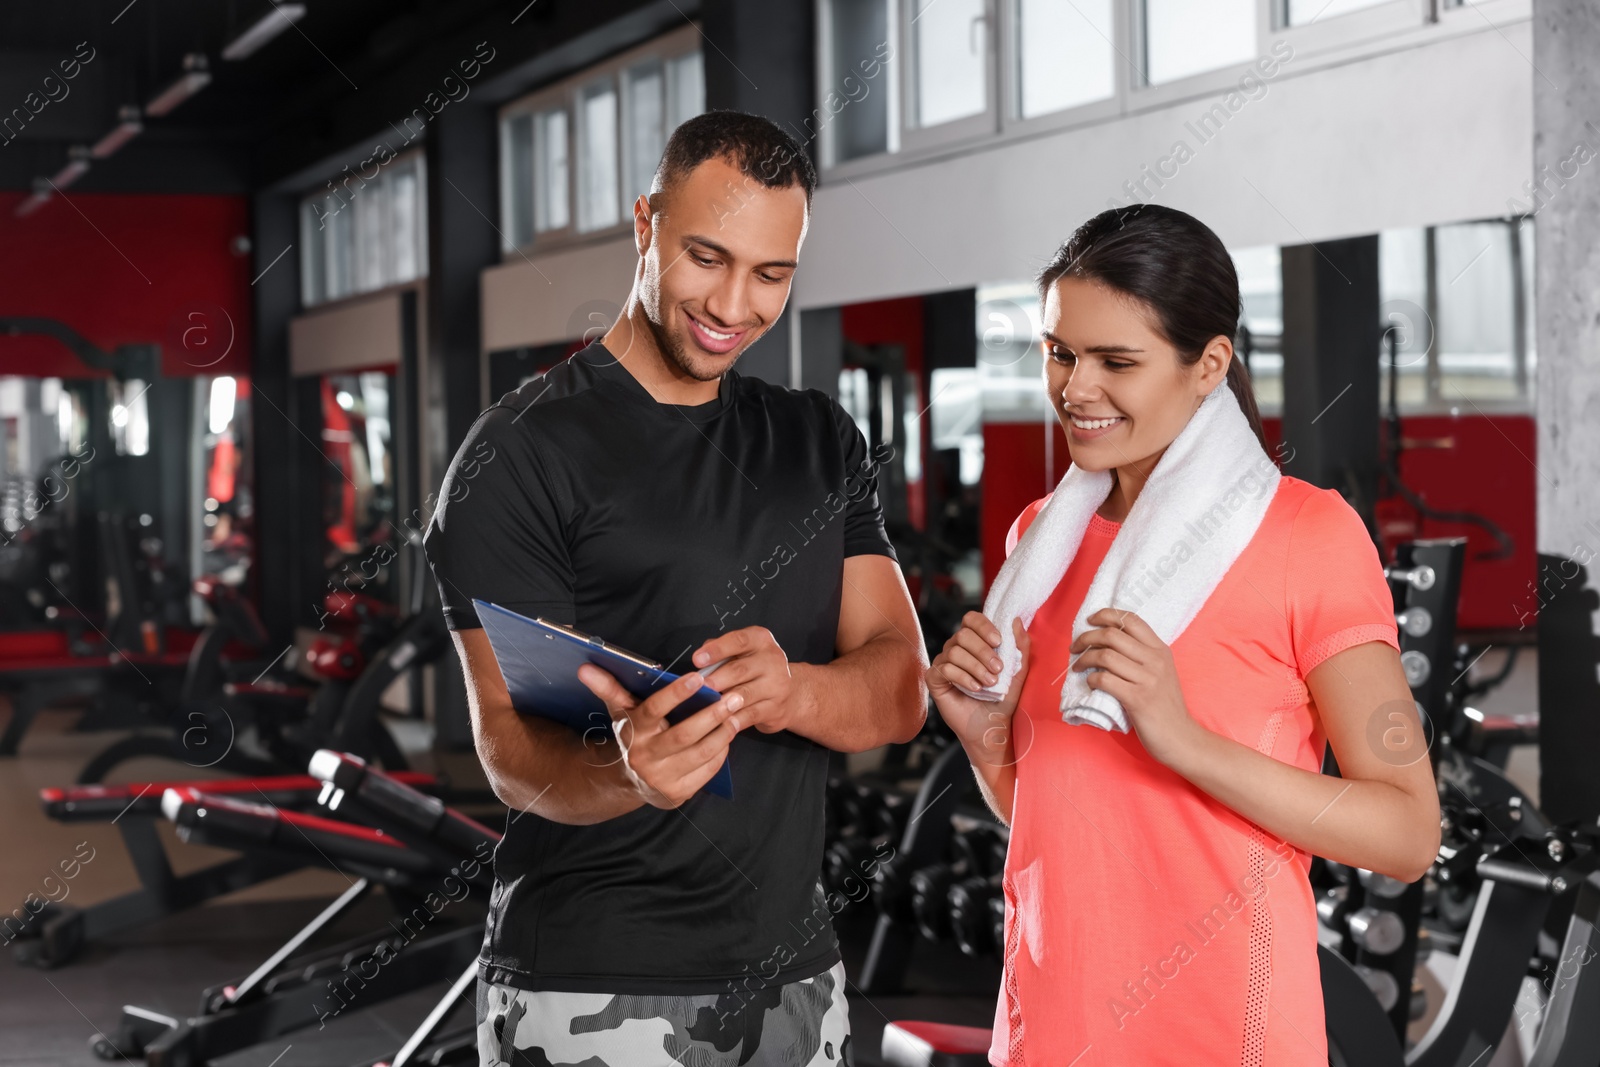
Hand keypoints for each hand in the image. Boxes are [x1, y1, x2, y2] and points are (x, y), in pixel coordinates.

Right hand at [577, 664, 741, 808]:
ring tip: (737, 713)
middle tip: (733, 696)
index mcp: (634, 731)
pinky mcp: (679, 793)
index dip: (676, 693)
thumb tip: (585, 667)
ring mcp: (663, 778)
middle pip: (685, 734)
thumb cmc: (632, 735)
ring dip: (723, 733)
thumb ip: (609, 687)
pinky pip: (707, 771)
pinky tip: (729, 735)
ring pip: (701, 753)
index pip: (655, 709)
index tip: (697, 677)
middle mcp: (646, 757)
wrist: (627, 780)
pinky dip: (721, 753)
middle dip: (712, 715)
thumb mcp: (620, 710)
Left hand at [689, 626, 804, 734]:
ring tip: (706, 705)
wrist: (791, 693)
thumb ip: (723, 651)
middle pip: (740, 669)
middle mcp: (772, 660)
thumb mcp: (744, 652)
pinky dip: (732, 719)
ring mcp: (776, 686)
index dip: (717, 650)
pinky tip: (719, 721)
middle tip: (700, 686)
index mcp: (761, 640)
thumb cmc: (757, 670)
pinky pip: (749, 715)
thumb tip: (700, 657)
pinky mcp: (775, 709)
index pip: (739, 641)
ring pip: (744, 694)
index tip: (698, 659)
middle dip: (717, 679)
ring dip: (723, 701)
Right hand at [927, 613, 1031, 766]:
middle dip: (983, 651)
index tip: (998, 641)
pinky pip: (944, 669)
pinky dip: (963, 677)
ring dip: (976, 667)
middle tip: (998, 670)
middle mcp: (956, 649)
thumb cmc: (1002, 701)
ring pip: (954, 651)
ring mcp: (943, 664)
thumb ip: (1020, 646)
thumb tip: (1016, 621)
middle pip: (962, 634)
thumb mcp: (1018, 672)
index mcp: (975, 643)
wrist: (992, 728)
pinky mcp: (935, 680)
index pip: (971, 619)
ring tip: (989, 683)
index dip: (983, 626)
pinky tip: (975, 689)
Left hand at [1070, 609, 1197, 763]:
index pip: (1132, 619)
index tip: (1091, 621)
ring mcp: (1147, 679)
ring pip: (1105, 655)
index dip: (1107, 615)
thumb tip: (1106, 640)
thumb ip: (1141, 655)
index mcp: (1160, 650)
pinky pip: (1104, 679)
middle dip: (1087, 637)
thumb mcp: (1160, 672)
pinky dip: (1091, 679)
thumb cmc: (1165, 705)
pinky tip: (1090, 683)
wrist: (1180, 737)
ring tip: (1078, 666)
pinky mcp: (1137, 698)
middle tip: (1075, 647)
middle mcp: (1155, 660)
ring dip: (1084, 658)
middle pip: (1113, 634)